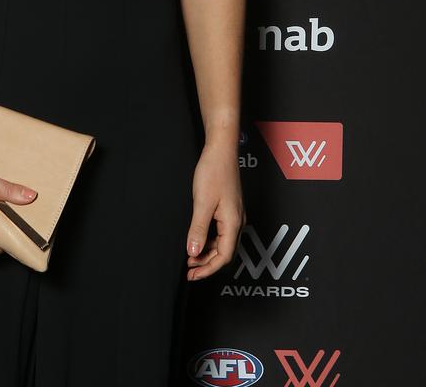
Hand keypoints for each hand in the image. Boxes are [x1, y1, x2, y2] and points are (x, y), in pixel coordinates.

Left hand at [185, 141, 245, 280]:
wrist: (221, 149)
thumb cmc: (213, 171)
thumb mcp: (202, 203)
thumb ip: (198, 229)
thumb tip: (193, 253)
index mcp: (233, 222)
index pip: (224, 256)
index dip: (208, 269)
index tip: (192, 275)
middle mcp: (237, 221)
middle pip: (224, 252)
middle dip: (207, 263)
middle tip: (188, 269)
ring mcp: (234, 214)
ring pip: (222, 242)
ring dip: (207, 252)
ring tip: (190, 256)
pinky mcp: (229, 208)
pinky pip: (220, 231)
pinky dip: (208, 239)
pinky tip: (197, 239)